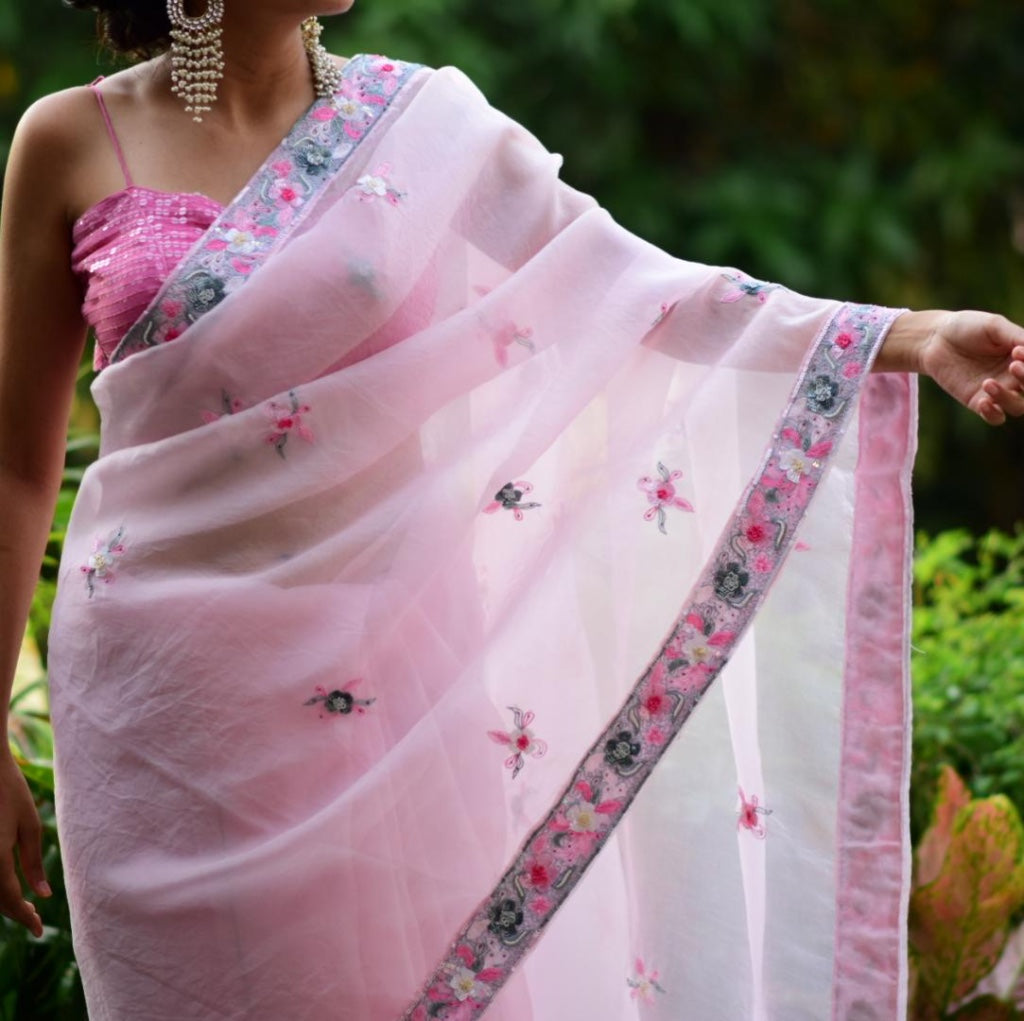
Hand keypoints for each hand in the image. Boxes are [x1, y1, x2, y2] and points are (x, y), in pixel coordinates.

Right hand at [0, 752, 49, 936]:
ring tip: (24, 905)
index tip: (38, 930)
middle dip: (13, 912)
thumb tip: (42, 895)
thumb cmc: (9, 791)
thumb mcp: (29, 824)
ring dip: (2, 902)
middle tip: (34, 918)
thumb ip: (33, 862)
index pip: (9, 900)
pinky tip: (7, 887)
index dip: (24, 918)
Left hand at [883, 310, 1023, 424]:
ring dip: (1008, 398)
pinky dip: (993, 414)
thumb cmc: (967, 327)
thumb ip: (1017, 337)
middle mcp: (1015, 376)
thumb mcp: (994, 326)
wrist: (934, 339)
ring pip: (1017, 407)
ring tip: (988, 383)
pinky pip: (995, 417)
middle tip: (1013, 366)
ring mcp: (998, 390)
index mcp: (1023, 357)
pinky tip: (983, 402)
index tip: (1017, 352)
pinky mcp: (977, 401)